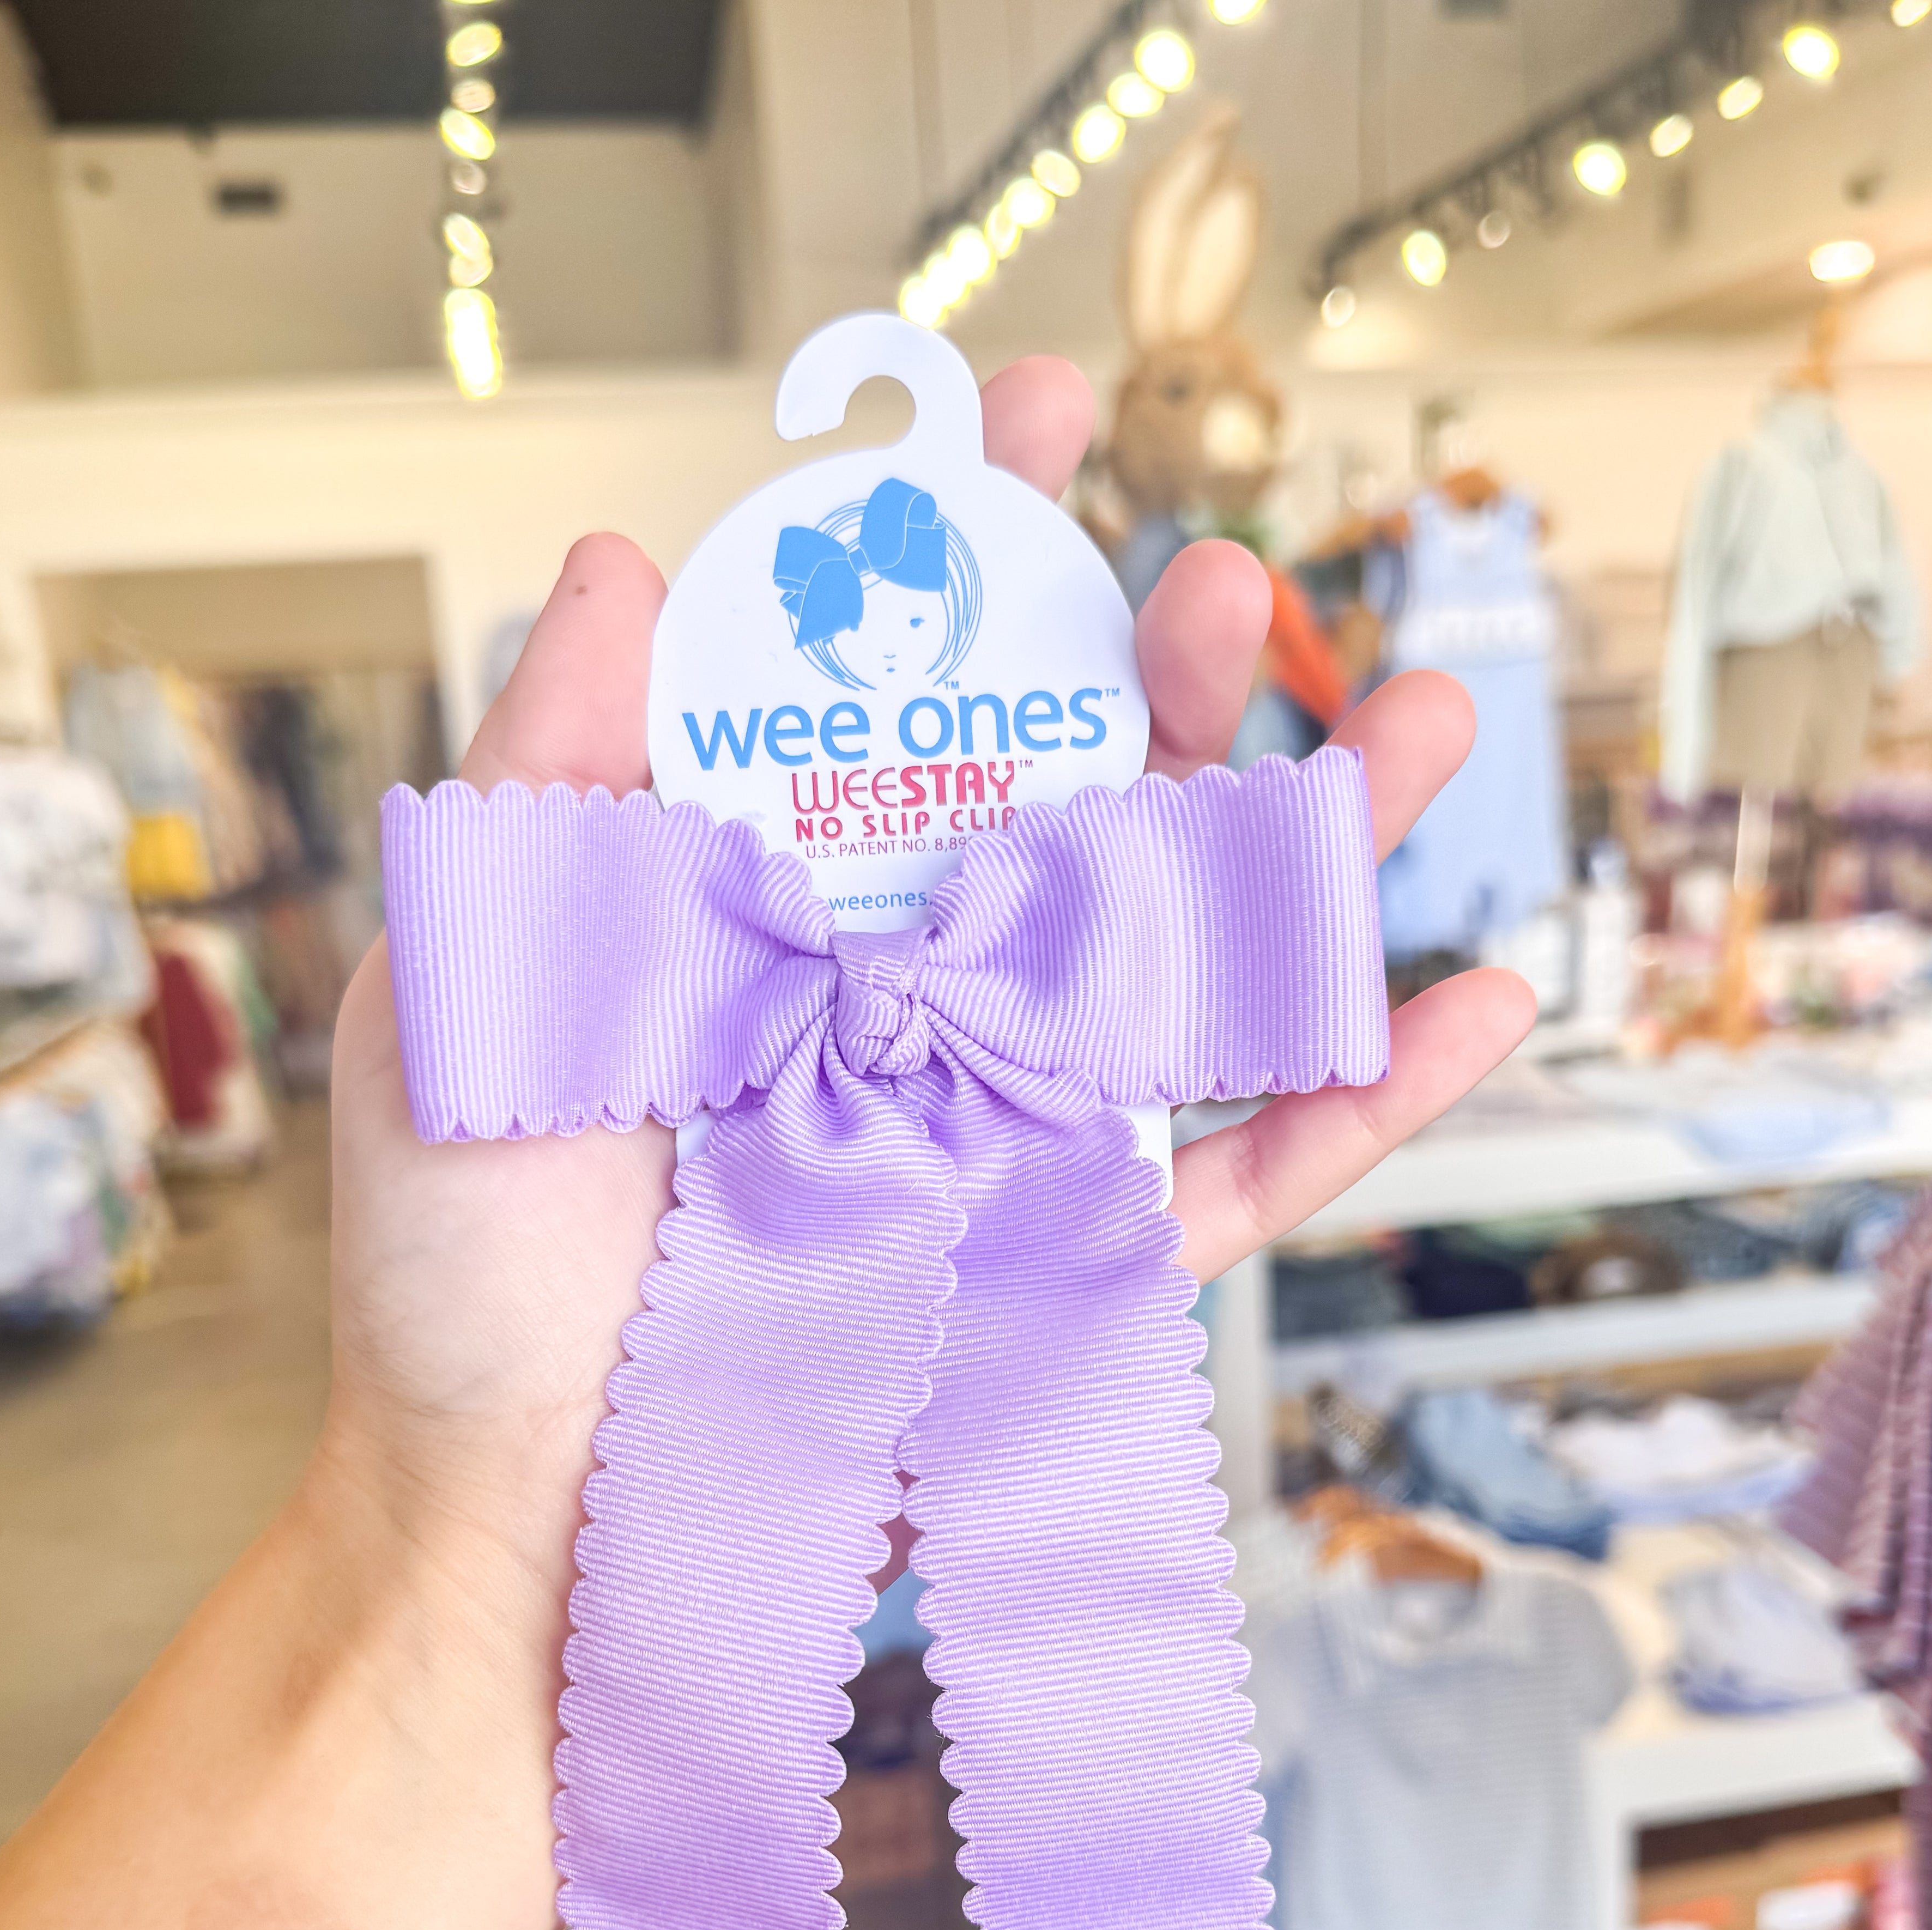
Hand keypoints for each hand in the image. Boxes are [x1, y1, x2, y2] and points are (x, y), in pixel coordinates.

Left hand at [321, 356, 1532, 1612]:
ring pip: (1197, 963)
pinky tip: (1470, 1002)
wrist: (518, 1513)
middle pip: (1081, 800)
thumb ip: (555, 784)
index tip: (1042, 413)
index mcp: (778, 904)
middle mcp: (912, 994)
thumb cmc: (461, 1264)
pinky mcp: (1072, 1269)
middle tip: (1221, 576)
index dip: (977, 549)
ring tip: (1422, 720)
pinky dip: (1364, 1099)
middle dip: (1169, 676)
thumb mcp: (471, 985)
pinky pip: (1242, 1177)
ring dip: (1323, 843)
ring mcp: (1006, 1126)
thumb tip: (617, 561)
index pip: (902, 689)